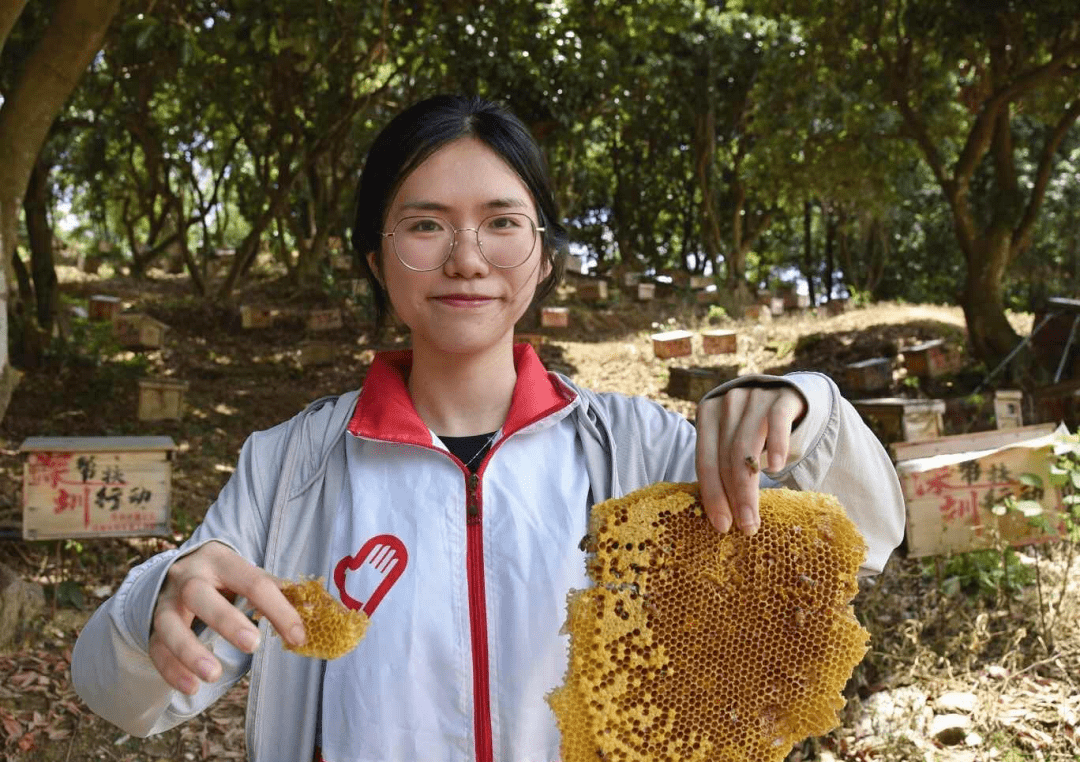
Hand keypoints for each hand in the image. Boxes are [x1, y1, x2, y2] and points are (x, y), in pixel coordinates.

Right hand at [148, 541, 305, 694]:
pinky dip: (172, 670)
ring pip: (169, 623)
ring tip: (213, 675)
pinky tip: (191, 687)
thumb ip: (278, 592)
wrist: (179, 570)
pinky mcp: (152, 625)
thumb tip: (314, 610)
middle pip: (199, 594)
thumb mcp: (248, 575)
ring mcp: (166, 600)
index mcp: (221, 560)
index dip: (278, 609)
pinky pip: (157, 648)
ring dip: (190, 651)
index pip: (253, 581)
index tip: (298, 637)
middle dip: (226, 620)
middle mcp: (189, 576)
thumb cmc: (225, 579)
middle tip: (253, 644)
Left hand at [695, 384, 806, 535]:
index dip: (712, 494)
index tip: (721, 525)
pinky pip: (776, 422)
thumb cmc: (755, 429)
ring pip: (746, 446)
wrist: (789, 397)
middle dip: (733, 496)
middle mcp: (727, 403)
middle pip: (726, 457)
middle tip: (744, 527)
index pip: (705, 460)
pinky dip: (775, 445)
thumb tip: (719, 517)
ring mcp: (754, 397)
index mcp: (707, 415)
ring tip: (755, 516)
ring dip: (749, 486)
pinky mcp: (781, 397)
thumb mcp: (734, 442)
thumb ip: (724, 467)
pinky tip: (776, 468)